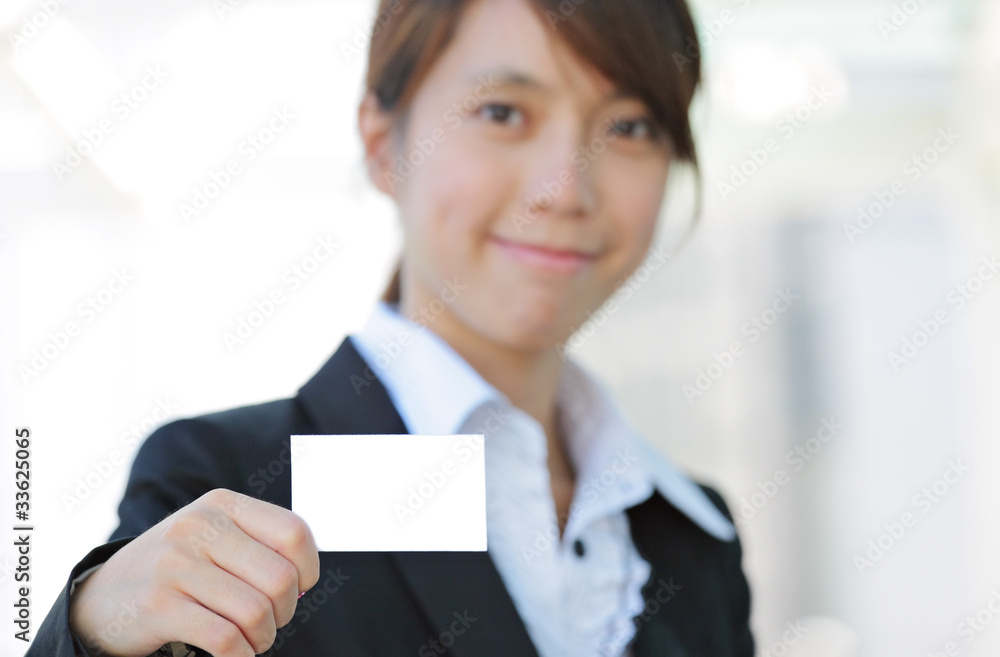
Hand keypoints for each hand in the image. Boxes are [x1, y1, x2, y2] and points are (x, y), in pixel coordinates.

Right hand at [69, 489, 319, 656]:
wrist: (102, 596)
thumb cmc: (178, 569)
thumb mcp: (214, 537)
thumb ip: (259, 547)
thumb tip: (305, 580)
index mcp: (222, 505)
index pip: (293, 532)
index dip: (308, 568)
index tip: (299, 588)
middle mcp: (199, 526)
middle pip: (279, 578)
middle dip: (285, 611)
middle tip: (271, 622)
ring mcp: (176, 564)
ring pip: (255, 611)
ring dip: (263, 637)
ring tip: (254, 640)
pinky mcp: (158, 605)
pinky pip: (224, 638)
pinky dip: (240, 654)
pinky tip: (236, 653)